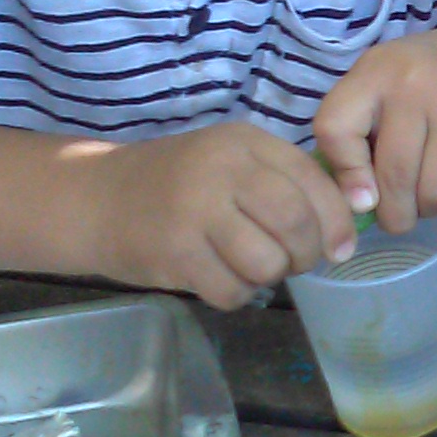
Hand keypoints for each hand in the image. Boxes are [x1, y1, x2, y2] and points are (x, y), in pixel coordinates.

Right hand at [83, 122, 357, 308]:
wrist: (92, 198)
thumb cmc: (175, 183)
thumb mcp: (229, 162)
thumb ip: (282, 183)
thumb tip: (344, 230)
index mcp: (244, 142)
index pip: (313, 181)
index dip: (337, 221)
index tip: (340, 247)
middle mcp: (221, 169)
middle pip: (295, 223)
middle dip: (306, 254)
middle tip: (294, 262)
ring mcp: (194, 211)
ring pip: (267, 263)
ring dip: (269, 276)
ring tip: (250, 266)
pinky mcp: (173, 253)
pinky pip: (232, 291)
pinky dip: (236, 294)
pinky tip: (219, 278)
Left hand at [313, 23, 436, 232]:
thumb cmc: (426, 78)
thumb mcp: (380, 85)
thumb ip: (354, 134)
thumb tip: (357, 205)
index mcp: (376, 71)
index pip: (336, 130)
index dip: (343, 172)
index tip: (360, 198)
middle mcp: (415, 84)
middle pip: (392, 176)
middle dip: (393, 212)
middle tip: (396, 213)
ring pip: (433, 192)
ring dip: (427, 207)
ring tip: (427, 193)